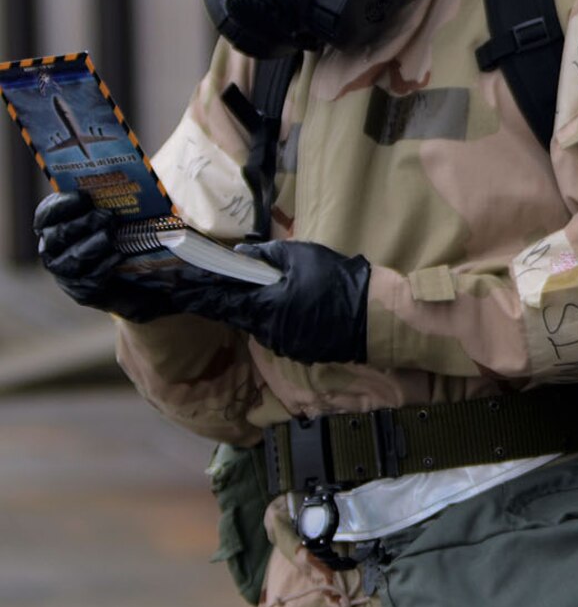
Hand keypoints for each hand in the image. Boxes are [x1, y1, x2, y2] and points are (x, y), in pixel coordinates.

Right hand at [34, 192, 181, 320]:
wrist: (120, 279)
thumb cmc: (107, 239)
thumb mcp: (100, 220)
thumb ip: (100, 205)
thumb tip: (118, 181)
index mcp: (50, 228)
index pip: (45, 214)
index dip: (62, 205)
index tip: (84, 196)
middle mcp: (51, 251)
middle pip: (59, 235)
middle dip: (84, 223)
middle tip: (108, 215)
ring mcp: (65, 272)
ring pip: (74, 257)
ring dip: (95, 244)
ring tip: (112, 234)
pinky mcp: (82, 290)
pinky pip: (92, 276)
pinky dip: (107, 263)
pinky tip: (120, 253)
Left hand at [178, 239, 370, 363]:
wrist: (374, 317)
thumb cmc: (338, 281)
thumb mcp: (302, 256)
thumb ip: (267, 255)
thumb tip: (240, 255)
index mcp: (263, 305)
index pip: (219, 300)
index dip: (197, 293)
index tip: (175, 287)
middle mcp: (265, 329)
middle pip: (233, 314)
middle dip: (216, 302)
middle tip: (194, 291)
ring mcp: (282, 343)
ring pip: (254, 324)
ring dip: (245, 310)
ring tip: (239, 297)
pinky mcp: (298, 350)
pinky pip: (274, 332)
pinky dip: (269, 320)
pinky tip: (276, 310)